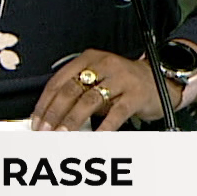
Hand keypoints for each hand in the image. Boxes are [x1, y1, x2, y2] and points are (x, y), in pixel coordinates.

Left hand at [31, 50, 175, 132]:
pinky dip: (104, 126)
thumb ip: (78, 92)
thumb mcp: (98, 80)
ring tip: (62, 135)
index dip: (45, 103)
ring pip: (89, 100)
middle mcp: (103, 65)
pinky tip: (95, 136)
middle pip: (71, 90)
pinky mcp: (135, 94)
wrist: (160, 79)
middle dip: (54, 113)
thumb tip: (51, 116)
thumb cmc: (124, 82)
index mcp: (88, 59)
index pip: (59, 80)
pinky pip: (116, 112)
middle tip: (45, 130)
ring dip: (72, 120)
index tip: (36, 120)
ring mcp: (121, 78)